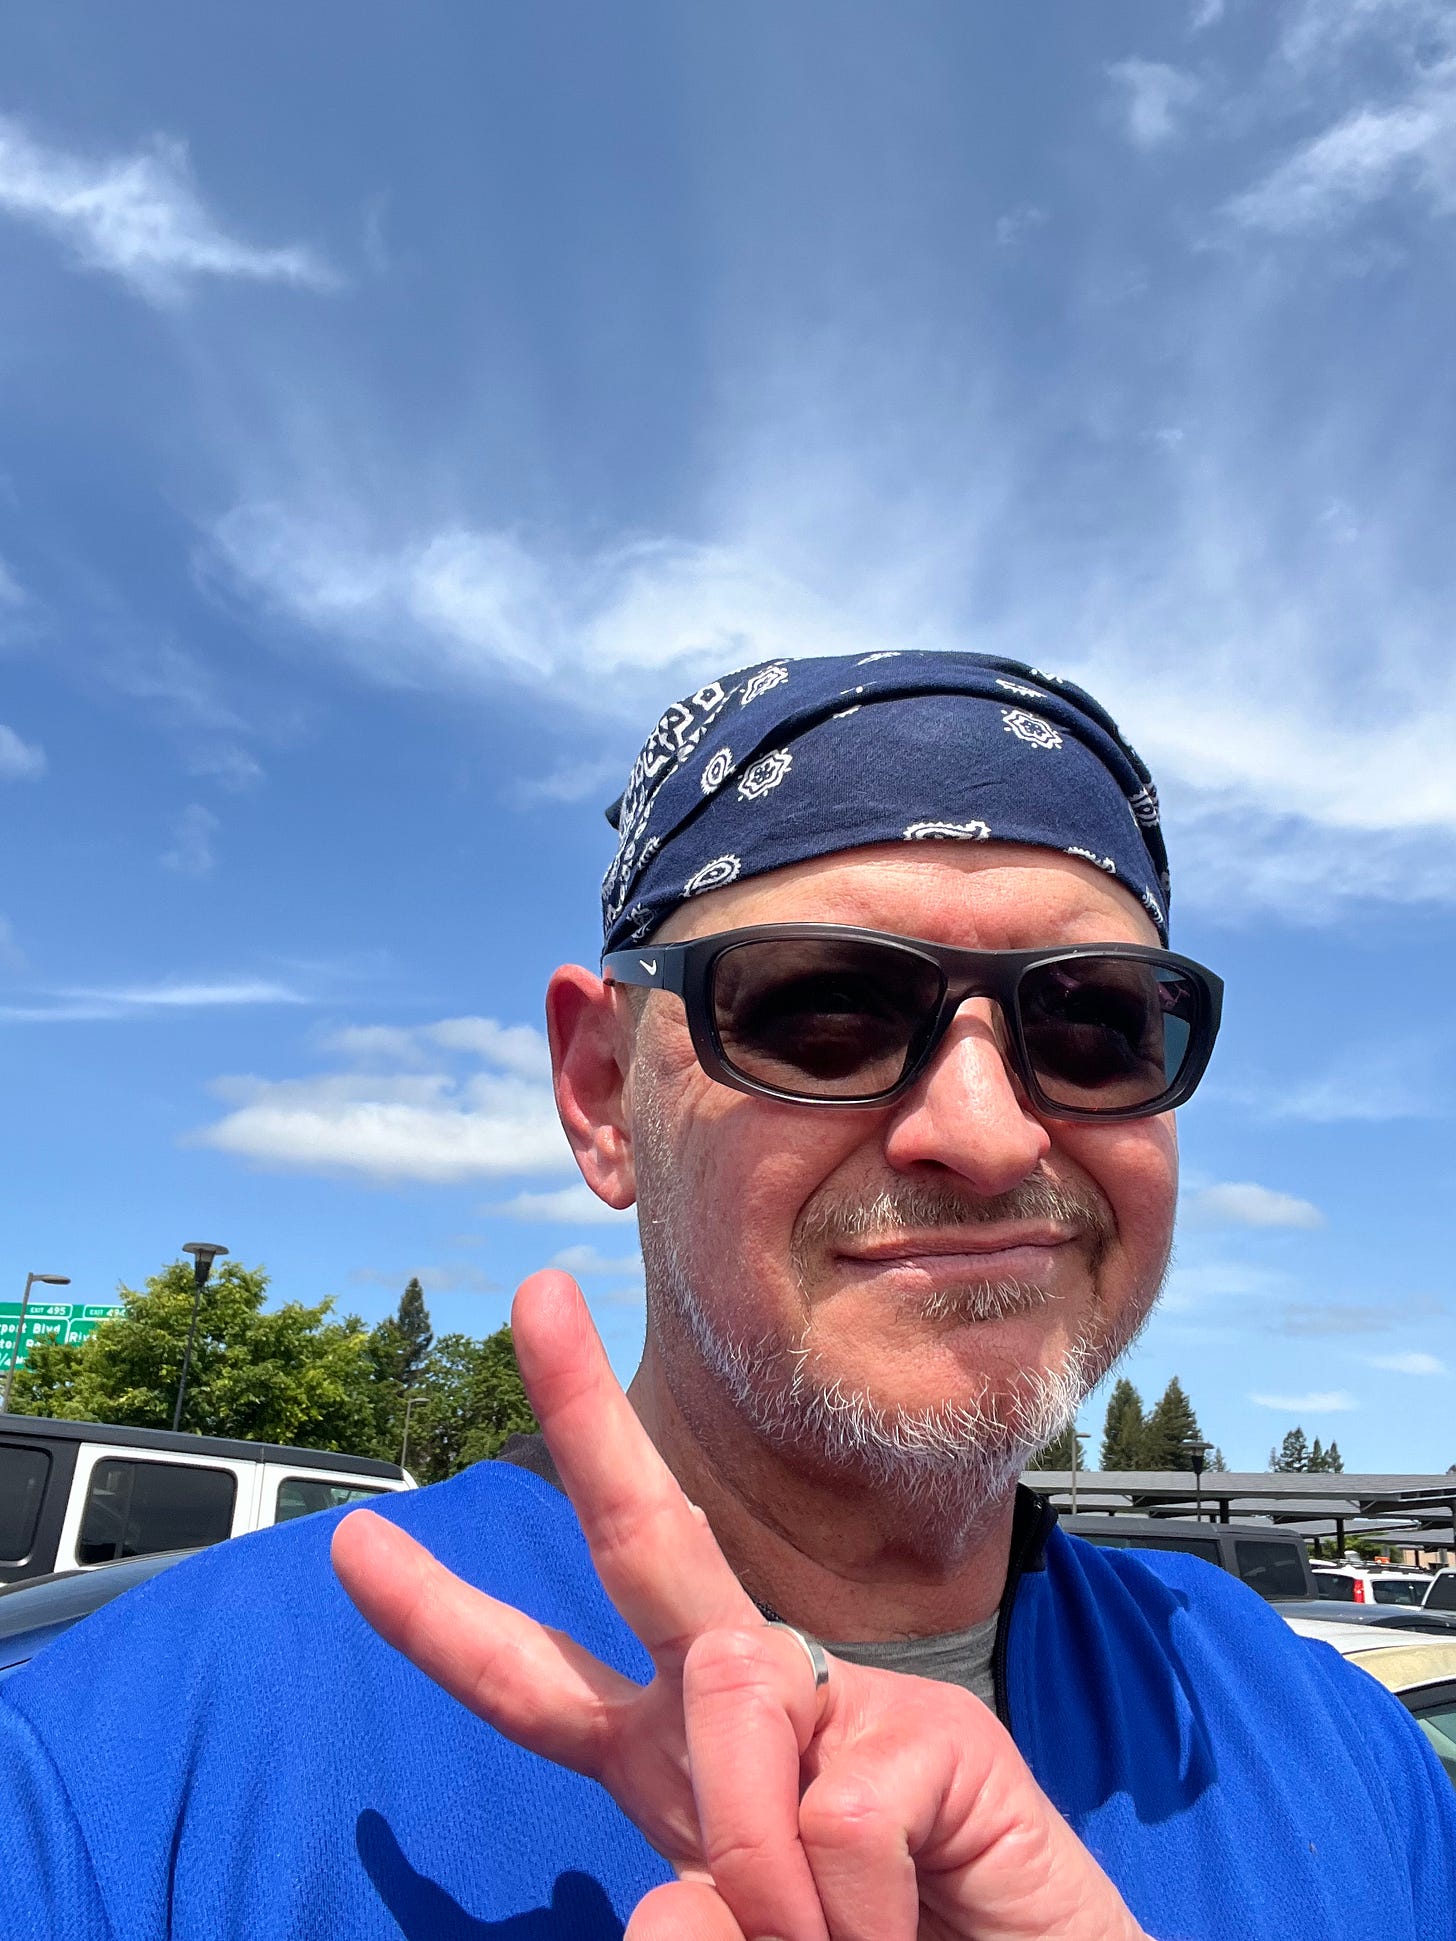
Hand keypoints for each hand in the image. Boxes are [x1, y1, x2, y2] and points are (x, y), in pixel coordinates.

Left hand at [332, 1271, 1144, 1940]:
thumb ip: (683, 1917)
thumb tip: (670, 1897)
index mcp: (670, 1758)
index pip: (532, 1682)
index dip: (438, 1616)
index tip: (351, 1539)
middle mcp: (741, 1706)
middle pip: (647, 1540)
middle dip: (586, 1414)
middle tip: (535, 1293)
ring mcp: (845, 1702)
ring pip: (730, 1699)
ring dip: (759, 1867)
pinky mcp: (939, 1730)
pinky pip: (834, 1805)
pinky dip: (846, 1903)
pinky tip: (904, 1917)